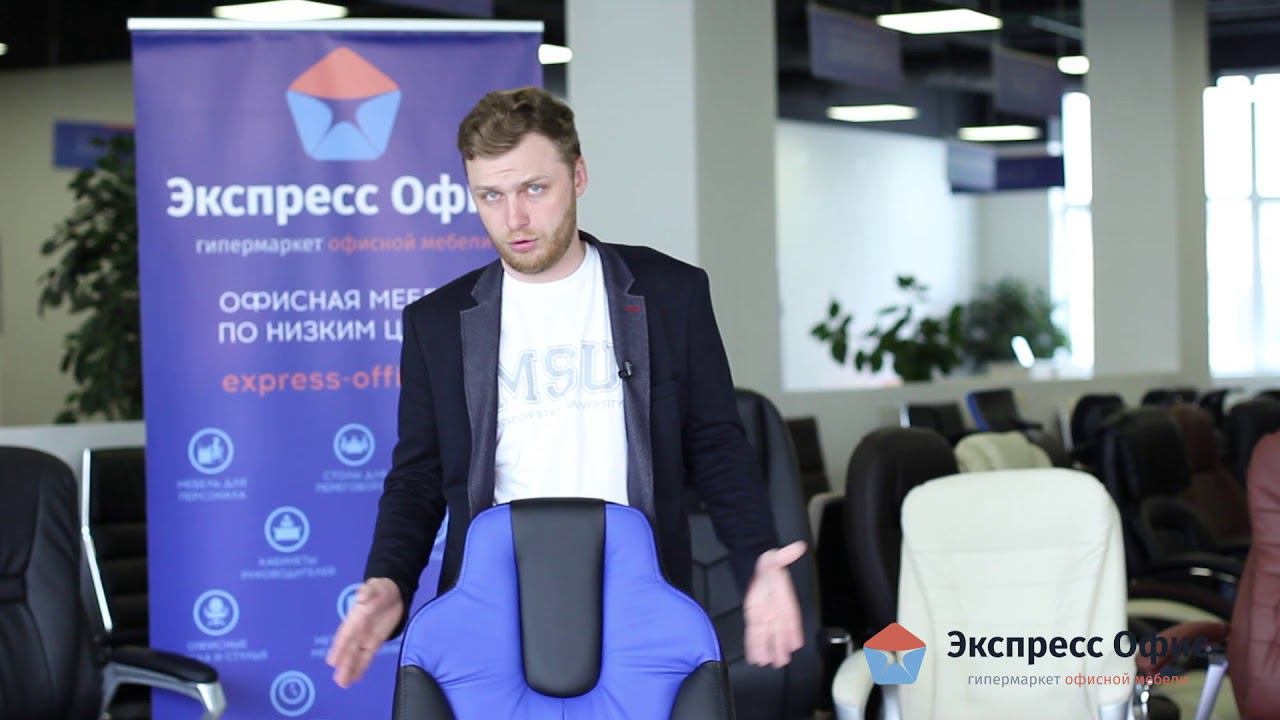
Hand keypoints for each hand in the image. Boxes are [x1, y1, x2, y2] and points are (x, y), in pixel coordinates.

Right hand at [326, 578, 403, 687]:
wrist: (394, 592)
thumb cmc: (381, 588)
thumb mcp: (376, 586)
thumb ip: (369, 591)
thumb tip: (361, 595)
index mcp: (355, 617)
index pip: (346, 634)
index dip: (339, 648)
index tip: (332, 661)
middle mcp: (357, 630)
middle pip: (349, 649)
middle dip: (344, 664)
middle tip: (338, 680)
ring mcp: (365, 637)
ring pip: (356, 655)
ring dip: (350, 669)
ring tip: (343, 684)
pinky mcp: (375, 642)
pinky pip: (367, 656)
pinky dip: (361, 667)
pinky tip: (355, 678)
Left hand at [742, 541, 805, 667]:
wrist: (756, 566)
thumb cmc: (769, 564)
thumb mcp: (775, 558)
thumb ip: (785, 555)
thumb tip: (798, 546)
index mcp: (784, 599)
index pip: (791, 616)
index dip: (793, 630)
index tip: (796, 644)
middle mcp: (776, 611)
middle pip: (779, 631)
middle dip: (779, 646)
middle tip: (782, 662)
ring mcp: (765, 617)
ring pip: (766, 636)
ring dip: (766, 650)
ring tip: (767, 664)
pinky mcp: (753, 618)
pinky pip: (753, 634)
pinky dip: (753, 646)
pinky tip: (754, 658)